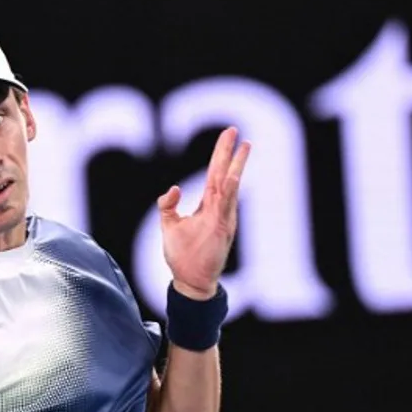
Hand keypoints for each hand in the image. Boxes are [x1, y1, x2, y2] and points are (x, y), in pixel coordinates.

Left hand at [158, 126, 250, 298]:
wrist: (189, 281)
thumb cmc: (182, 256)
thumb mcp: (169, 225)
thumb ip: (168, 206)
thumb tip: (174, 188)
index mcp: (208, 205)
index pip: (215, 173)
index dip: (220, 154)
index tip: (228, 136)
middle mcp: (218, 208)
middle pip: (224, 174)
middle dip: (230, 153)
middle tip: (235, 130)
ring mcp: (222, 218)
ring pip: (230, 187)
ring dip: (235, 167)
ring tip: (243, 147)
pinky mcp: (221, 230)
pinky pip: (225, 207)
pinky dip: (228, 192)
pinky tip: (231, 177)